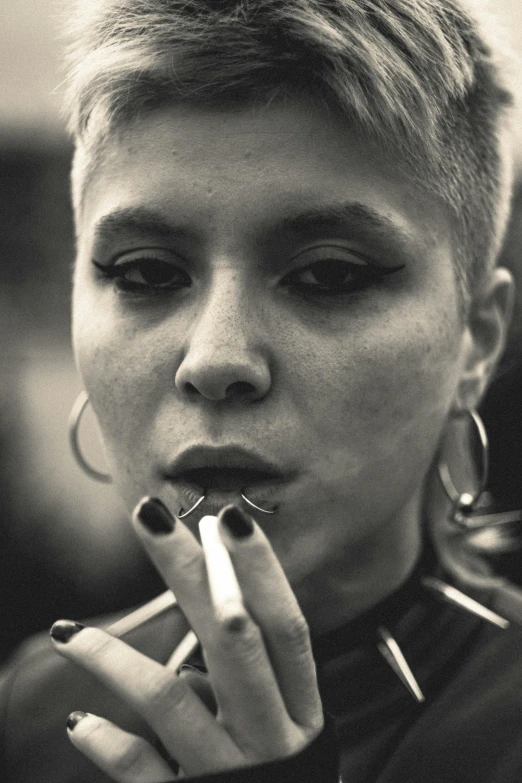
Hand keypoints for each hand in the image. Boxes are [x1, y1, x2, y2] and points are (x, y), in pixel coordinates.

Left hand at [50, 501, 323, 781]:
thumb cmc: (273, 767)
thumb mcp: (282, 720)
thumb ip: (252, 672)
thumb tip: (203, 616)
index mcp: (301, 705)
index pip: (284, 624)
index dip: (262, 570)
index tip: (227, 515)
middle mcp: (273, 734)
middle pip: (231, 638)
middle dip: (189, 570)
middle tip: (148, 515)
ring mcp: (232, 772)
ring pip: (169, 699)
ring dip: (113, 658)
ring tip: (68, 634)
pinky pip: (142, 769)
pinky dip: (107, 741)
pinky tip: (80, 721)